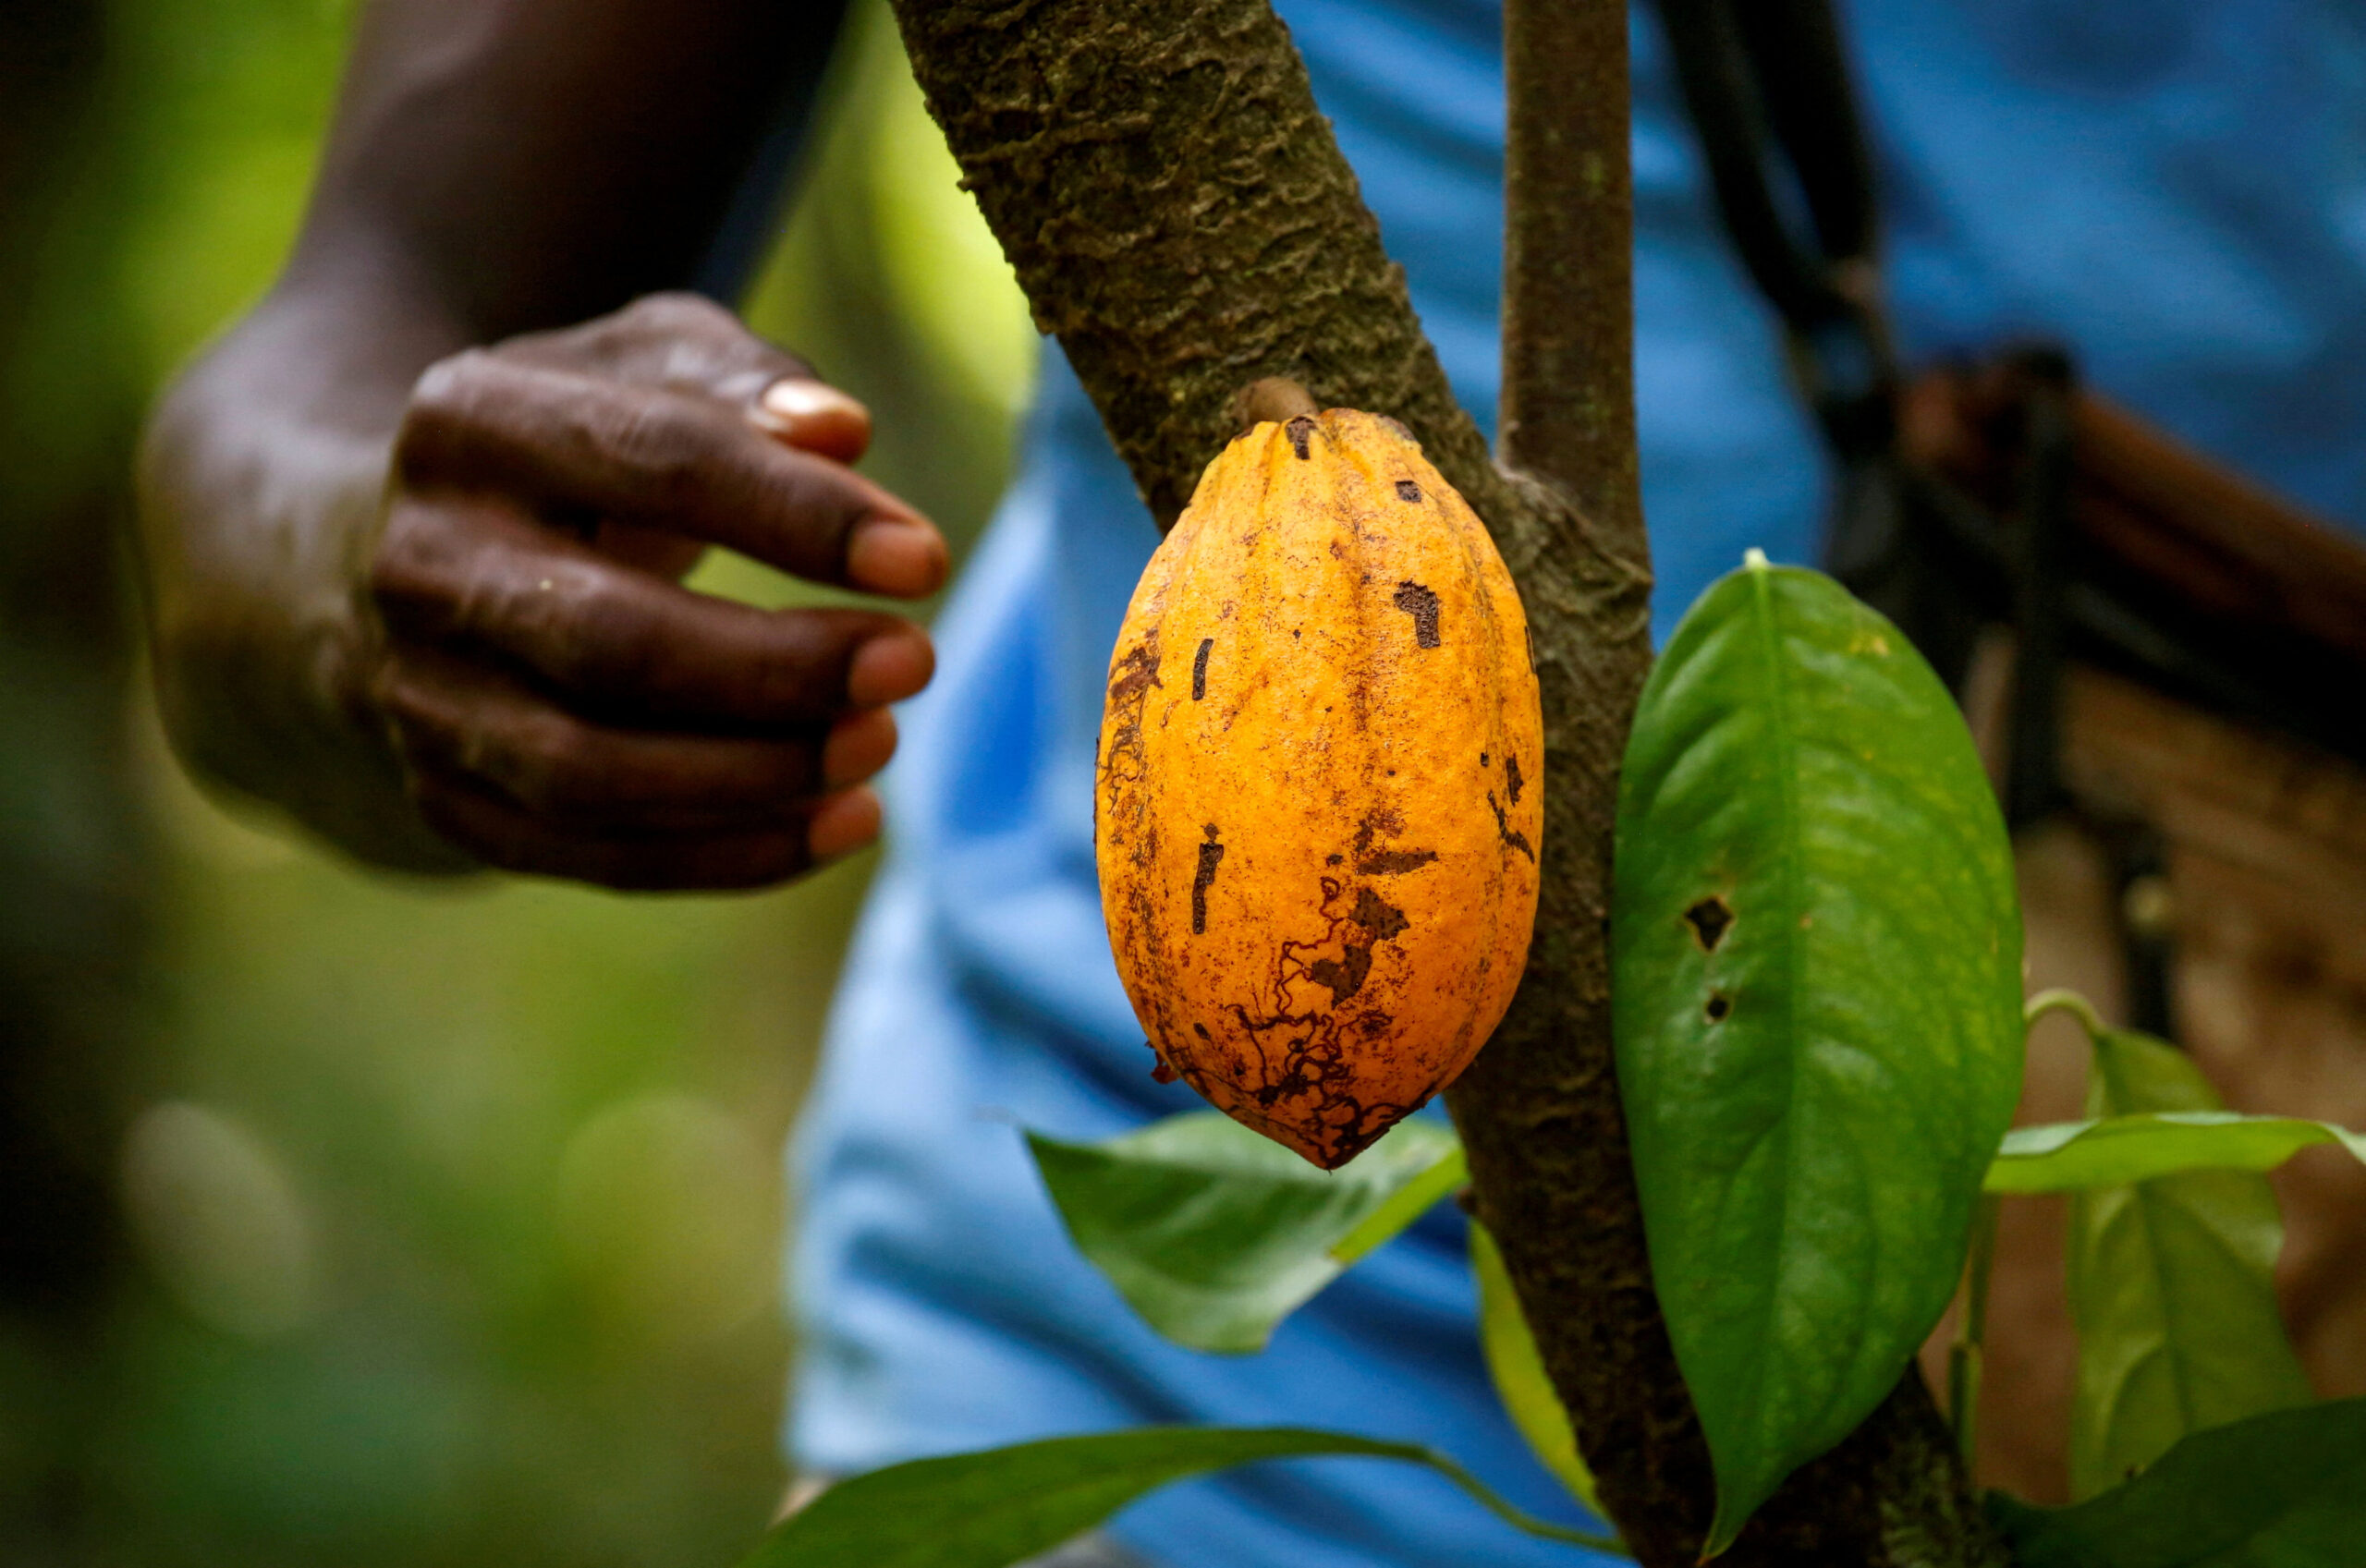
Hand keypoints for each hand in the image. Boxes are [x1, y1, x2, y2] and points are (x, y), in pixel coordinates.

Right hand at [362, 293, 943, 890]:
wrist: (388, 547)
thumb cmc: (575, 442)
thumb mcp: (643, 366)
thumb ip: (742, 379)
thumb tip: (841, 433)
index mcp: (471, 424)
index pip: (655, 464)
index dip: (799, 516)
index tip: (925, 560)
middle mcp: (421, 565)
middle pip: (614, 644)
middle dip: (782, 669)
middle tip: (914, 663)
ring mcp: (419, 697)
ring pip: (592, 773)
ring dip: (758, 776)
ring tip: (881, 744)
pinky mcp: (446, 800)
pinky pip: (592, 854)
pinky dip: (729, 855)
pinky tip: (843, 822)